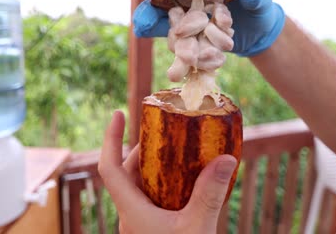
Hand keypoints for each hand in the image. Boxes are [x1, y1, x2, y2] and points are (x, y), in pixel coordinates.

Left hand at [99, 110, 237, 233]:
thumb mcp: (197, 228)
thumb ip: (210, 194)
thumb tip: (226, 158)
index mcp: (131, 211)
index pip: (108, 167)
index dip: (110, 138)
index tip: (117, 113)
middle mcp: (131, 214)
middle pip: (129, 172)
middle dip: (144, 150)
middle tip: (166, 134)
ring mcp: (142, 222)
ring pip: (142, 185)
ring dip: (158, 167)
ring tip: (180, 153)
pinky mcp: (154, 228)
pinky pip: (155, 198)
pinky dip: (168, 184)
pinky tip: (189, 183)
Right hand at [128, 0, 284, 56]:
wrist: (254, 32)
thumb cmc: (255, 6)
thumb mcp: (260, 1)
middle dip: (147, 12)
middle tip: (144, 23)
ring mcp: (179, 17)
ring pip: (157, 22)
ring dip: (153, 29)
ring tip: (153, 37)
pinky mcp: (183, 39)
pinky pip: (174, 44)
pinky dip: (178, 54)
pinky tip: (184, 63)